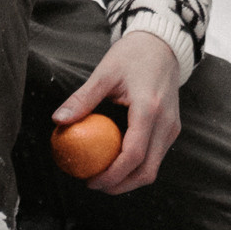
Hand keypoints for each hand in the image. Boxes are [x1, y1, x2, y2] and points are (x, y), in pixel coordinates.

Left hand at [54, 27, 181, 196]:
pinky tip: (117, 161)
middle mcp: (166, 122)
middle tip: (94, 184)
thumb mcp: (105, 72)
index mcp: (150, 108)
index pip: (133, 154)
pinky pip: (156, 157)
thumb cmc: (133, 54)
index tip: (89, 180)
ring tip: (103, 176)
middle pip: (146, 170)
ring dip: (129, 180)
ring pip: (153, 168)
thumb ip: (83, 98)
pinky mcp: (172, 128)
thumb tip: (58, 120)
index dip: (111, 175)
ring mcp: (172, 127)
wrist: (163, 43)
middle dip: (119, 185)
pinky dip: (137, 167)